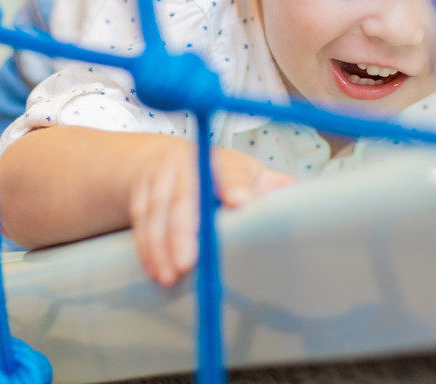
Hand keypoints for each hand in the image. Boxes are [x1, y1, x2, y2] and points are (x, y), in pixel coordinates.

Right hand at [127, 140, 294, 285]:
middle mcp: (187, 164)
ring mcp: (160, 177)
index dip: (234, 184)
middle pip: (185, 196)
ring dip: (160, 246)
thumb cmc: (215, 174)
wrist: (164, 159)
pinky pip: (140, 221)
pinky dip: (146, 247)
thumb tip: (295, 193)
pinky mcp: (140, 193)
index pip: (230, 171)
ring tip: (169, 276)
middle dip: (184, 231)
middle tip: (188, 262)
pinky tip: (154, 269)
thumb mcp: (244, 173)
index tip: (239, 201)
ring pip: (157, 211)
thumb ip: (268, 186)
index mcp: (222, 162)